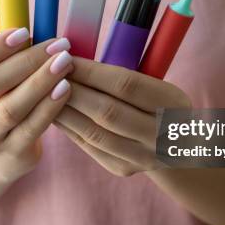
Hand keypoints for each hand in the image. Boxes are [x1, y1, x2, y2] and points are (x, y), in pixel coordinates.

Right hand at [0, 28, 72, 183]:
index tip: (24, 31)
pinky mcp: (11, 154)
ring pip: (13, 107)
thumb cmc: (1, 103)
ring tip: (66, 63)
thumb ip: (5, 53)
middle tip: (58, 45)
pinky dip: (50, 107)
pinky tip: (67, 88)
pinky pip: (32, 128)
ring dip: (42, 82)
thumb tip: (22, 8)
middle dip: (28, 60)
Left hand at [54, 57, 190, 176]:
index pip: (126, 85)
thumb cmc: (158, 102)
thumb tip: (77, 55)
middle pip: (108, 112)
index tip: (67, 58)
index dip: (92, 72)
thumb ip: (127, 72)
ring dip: (65, 111)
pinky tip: (52, 112)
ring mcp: (142, 156)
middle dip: (74, 91)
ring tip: (45, 93)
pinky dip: (68, 127)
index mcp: (172, 103)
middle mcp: (160, 134)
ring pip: (94, 133)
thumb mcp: (159, 82)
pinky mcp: (123, 168)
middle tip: (48, 74)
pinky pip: (88, 146)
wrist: (179, 147)